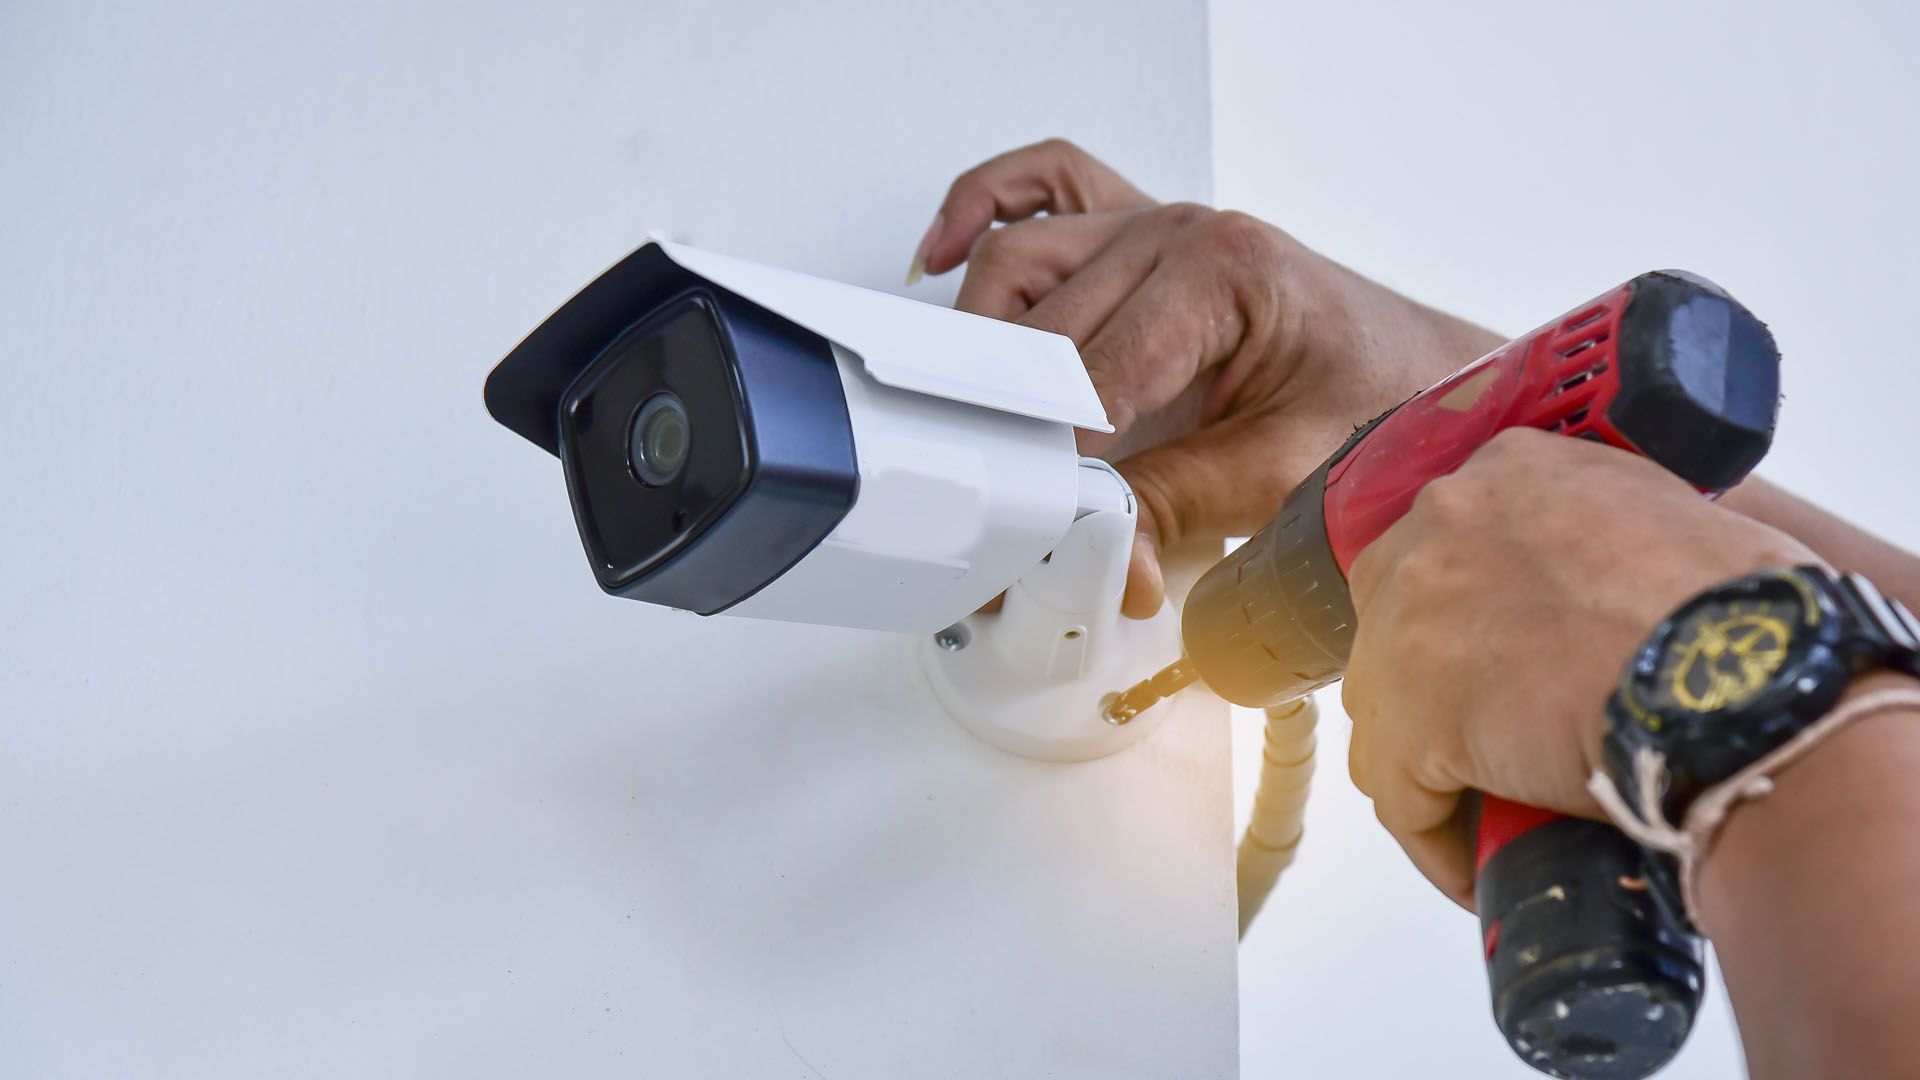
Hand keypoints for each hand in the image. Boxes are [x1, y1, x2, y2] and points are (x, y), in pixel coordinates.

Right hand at [913, 139, 1502, 615]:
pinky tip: (939, 256)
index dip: (1052, 462)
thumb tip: (1099, 555)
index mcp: (1221, 269)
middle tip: (990, 514)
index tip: (1023, 526)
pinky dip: (982, 211)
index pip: (1093, 373)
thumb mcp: (1284, 474)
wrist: (1427, 374)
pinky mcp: (1139, 232)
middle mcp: (1176, 231)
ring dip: (979, 342)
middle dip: (1011, 430)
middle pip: (1040, 326)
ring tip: (966, 427)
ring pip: (1017, 264)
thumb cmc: (1378, 403)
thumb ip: (1177, 507)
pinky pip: (1044, 190)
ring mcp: (1151, 223)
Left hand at [1341, 430, 1816, 907]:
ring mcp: (1412, 620)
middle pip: (1398, 622)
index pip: (1448, 548)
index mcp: (1507, 471)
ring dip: (1430, 762)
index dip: (1466, 616)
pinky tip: (1474, 868)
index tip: (1497, 661)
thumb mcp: (1667, 517)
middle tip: (1489, 737)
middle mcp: (1441, 525)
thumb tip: (1596, 604)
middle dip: (1431, 685)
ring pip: (1386, 710)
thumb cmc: (1748, 609)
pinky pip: (1401, 797)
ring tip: (1487, 806)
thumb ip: (1602, 535)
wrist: (1749, 679)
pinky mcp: (1413, 718)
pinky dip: (1433, 838)